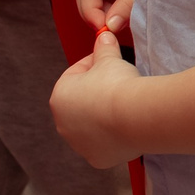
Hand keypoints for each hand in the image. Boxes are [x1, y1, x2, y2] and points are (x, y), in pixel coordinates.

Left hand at [51, 27, 140, 167]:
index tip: (112, 60)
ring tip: (126, 105)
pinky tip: (127, 126)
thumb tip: (104, 36)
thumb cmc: (117, 85)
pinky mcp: (97, 158)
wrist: (135, 115)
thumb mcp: (109, 59)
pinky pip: (105, 144)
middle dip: (97, 92)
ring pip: (91, 126)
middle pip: (81, 103)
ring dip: (104, 116)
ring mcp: (79, 144)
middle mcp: (63, 124)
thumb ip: (104, 48)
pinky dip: (113, 136)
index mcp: (59, 97)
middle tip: (120, 83)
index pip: (75, 75)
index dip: (95, 64)